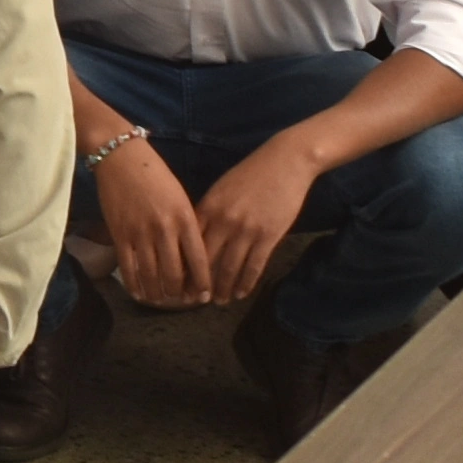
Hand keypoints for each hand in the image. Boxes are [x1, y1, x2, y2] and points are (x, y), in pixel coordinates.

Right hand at [86, 129, 211, 308]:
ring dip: (158, 294)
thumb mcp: (180, 199)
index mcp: (184, 218)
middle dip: (179, 295)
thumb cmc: (156, 175)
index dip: (202, 284)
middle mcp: (164, 230)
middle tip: (181, 300)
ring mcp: (140, 234)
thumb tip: (191, 259)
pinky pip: (128, 269)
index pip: (198, 261)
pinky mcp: (119, 235)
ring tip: (162, 299)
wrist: (121, 157)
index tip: (204, 296)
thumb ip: (187, 227)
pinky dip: (135, 286)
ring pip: (151, 276)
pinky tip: (140, 294)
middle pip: (174, 275)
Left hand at [184, 134, 324, 302]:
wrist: (285, 161)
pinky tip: (240, 294)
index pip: (188, 245)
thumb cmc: (251, 174)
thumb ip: (208, 212)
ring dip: (222, 288)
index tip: (177, 282)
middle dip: (198, 284)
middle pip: (205, 261)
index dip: (182, 268)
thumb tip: (195, 237)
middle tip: (192, 301)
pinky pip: (253, 266)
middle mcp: (223, 221)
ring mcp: (246, 230)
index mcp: (207, 208)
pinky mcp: (268, 236)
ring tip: (218, 301)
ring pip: (228, 268)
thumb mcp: (222, 189)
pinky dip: (245, 283)